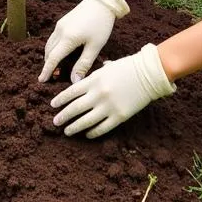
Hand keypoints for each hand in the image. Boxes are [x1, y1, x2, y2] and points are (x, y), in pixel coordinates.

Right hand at [39, 0, 129, 83]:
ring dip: (49, 56)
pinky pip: (53, 38)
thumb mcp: (95, 47)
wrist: (102, 1)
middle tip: (52, 77)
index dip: (47, 70)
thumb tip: (74, 81)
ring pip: (49, 44)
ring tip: (54, 67)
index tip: (42, 81)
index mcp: (68, 38)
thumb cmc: (101, 25)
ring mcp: (60, 25)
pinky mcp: (62, 21)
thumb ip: (83, 64)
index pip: (53, 58)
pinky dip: (52, 48)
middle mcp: (60, 31)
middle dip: (48, 65)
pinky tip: (59, 52)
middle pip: (49, 52)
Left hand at [50, 43, 175, 138]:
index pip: (71, 92)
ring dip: (74, 127)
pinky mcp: (119, 116)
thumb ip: (94, 76)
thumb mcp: (107, 67)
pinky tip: (87, 134)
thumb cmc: (128, 67)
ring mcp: (108, 106)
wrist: (148, 74)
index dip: (60, 99)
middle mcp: (98, 94)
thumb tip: (84, 80)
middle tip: (55, 122)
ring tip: (67, 131)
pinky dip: (93, 132)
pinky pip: (102, 128)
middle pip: (75, 108)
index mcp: (94, 80)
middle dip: (63, 116)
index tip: (53, 105)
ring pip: (86, 121)